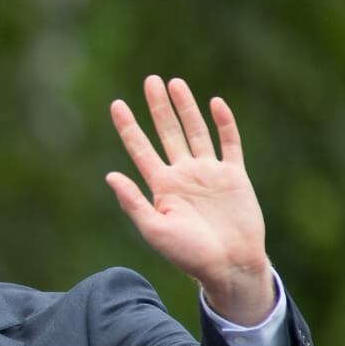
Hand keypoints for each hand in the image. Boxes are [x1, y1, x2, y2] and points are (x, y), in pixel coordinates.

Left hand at [106, 76, 273, 323]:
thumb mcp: (154, 230)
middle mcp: (183, 175)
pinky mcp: (233, 175)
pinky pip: (229, 144)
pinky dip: (223, 123)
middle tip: (149, 80)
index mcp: (161, 187)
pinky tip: (215, 103)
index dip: (128, 127)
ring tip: (174, 83)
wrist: (228, 265)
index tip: (116, 104)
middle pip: (168, 132)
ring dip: (186, 108)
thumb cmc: (187, 254)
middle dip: (158, 107)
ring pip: (196, 131)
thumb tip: (110, 175)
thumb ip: (133, 202)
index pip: (140, 149)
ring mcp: (208, 173)